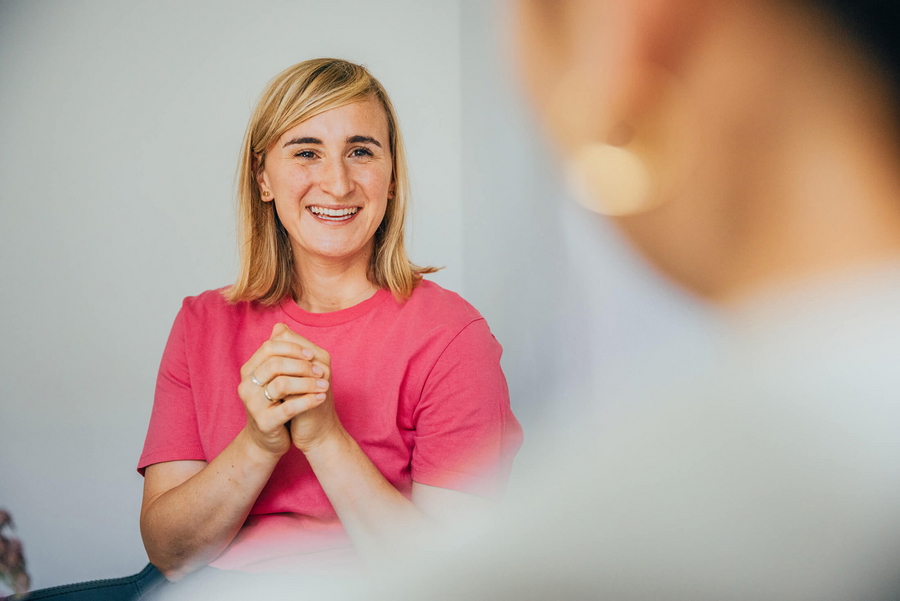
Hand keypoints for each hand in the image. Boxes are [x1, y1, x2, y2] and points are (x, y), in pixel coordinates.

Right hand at [237, 323, 330, 455]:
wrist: (270, 439)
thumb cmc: (278, 403)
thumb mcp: (279, 376)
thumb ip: (281, 352)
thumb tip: (280, 325)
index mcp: (249, 370)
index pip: (269, 347)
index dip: (293, 348)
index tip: (312, 354)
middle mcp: (245, 385)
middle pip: (275, 364)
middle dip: (302, 365)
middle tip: (322, 371)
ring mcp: (252, 405)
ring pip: (282, 385)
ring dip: (308, 383)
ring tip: (325, 385)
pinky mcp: (264, 423)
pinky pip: (289, 408)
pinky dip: (309, 401)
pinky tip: (321, 398)